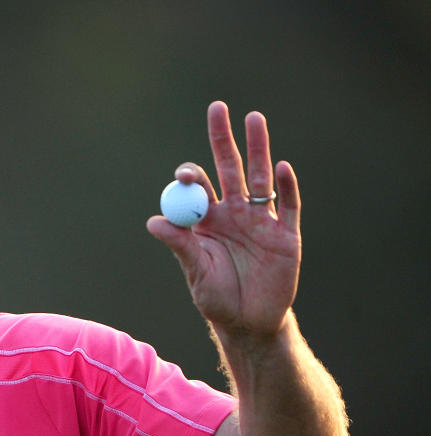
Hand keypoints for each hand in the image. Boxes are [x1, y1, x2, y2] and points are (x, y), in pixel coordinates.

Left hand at [147, 101, 301, 339]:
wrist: (249, 323)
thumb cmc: (217, 298)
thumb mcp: (196, 272)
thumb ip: (180, 245)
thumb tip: (154, 221)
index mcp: (208, 221)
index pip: (198, 188)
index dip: (192, 175)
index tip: (184, 174)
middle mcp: (234, 214)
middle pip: (229, 169)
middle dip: (223, 140)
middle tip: (217, 108)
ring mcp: (261, 221)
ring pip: (259, 178)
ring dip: (258, 149)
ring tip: (253, 118)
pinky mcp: (285, 234)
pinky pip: (287, 206)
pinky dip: (286, 186)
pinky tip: (281, 167)